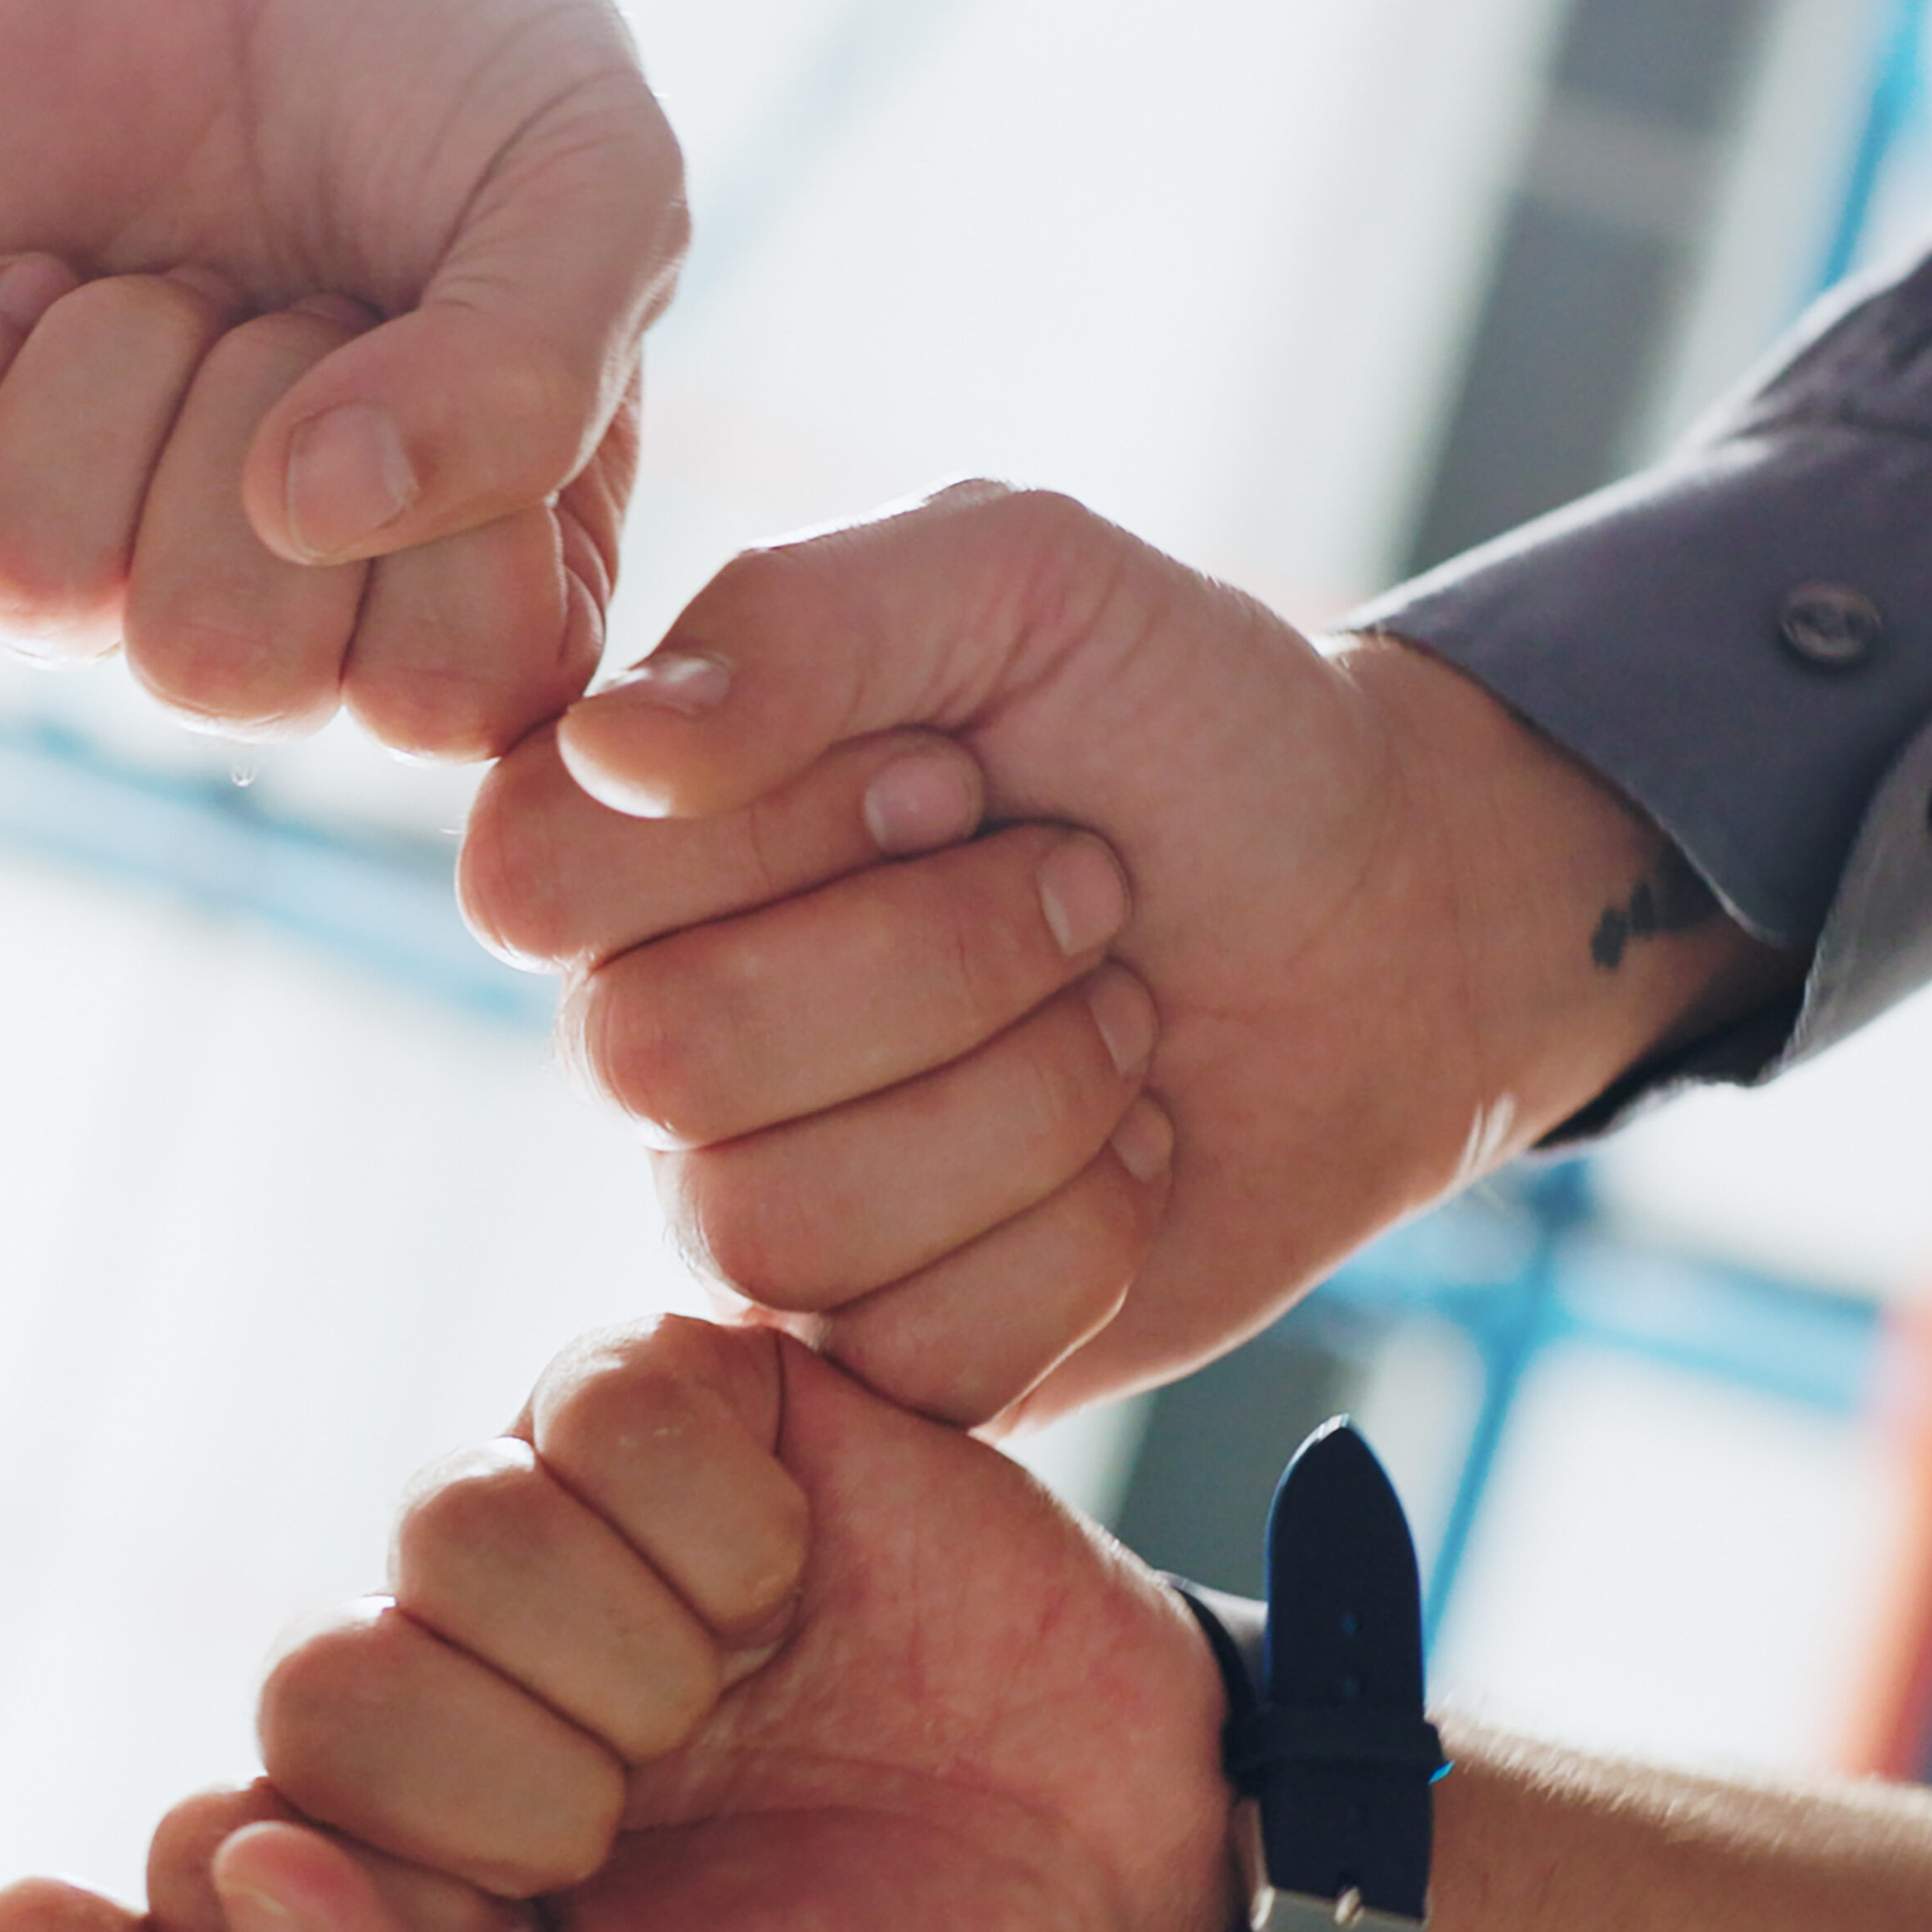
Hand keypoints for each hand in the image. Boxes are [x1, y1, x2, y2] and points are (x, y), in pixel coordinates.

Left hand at [0, 0, 681, 760]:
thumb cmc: (463, 38)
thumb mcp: (592, 177)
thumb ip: (535, 369)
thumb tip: (315, 511)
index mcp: (477, 596)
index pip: (433, 693)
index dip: (434, 501)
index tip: (449, 328)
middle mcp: (283, 621)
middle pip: (209, 664)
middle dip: (248, 416)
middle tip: (295, 289)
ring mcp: (91, 555)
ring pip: (34, 580)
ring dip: (110, 368)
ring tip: (173, 274)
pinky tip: (35, 274)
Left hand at [160, 1317, 1232, 1931]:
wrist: (1120, 1918)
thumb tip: (240, 1879)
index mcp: (364, 1887)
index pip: (217, 1855)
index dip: (384, 1912)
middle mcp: (420, 1697)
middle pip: (320, 1685)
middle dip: (521, 1790)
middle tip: (654, 1828)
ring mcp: (536, 1539)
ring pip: (451, 1526)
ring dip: (637, 1653)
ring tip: (736, 1703)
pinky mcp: (668, 1406)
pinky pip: (602, 1400)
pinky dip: (728, 1521)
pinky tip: (795, 1587)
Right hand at [462, 487, 1789, 1424]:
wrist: (1396, 917)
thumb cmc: (1192, 725)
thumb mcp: (1027, 577)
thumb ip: (801, 619)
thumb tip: (611, 743)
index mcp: (639, 834)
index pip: (535, 878)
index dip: (768, 834)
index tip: (952, 772)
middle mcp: (654, 1026)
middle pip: (665, 1060)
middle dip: (947, 961)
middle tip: (1089, 888)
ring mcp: (754, 1205)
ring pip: (779, 1226)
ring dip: (1029, 1100)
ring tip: (1120, 1014)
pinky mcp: (884, 1350)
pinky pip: (906, 1354)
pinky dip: (1081, 1238)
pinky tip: (1134, 1151)